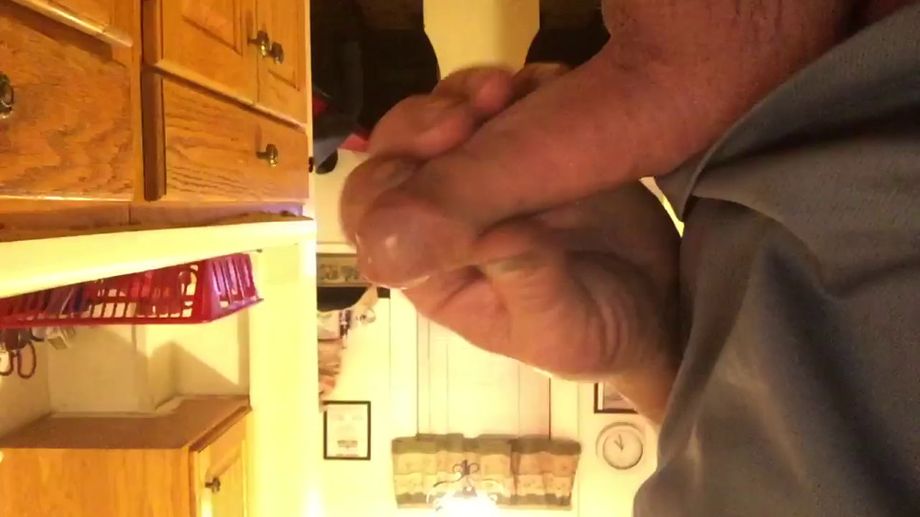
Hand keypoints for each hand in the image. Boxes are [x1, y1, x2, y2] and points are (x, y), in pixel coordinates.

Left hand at [341, 66, 679, 420]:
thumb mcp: (559, 325)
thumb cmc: (596, 335)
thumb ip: (523, 282)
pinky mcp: (531, 143)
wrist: (661, 305)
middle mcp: (451, 216)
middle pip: (400, 154)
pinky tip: (542, 82)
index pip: (377, 220)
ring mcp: (490, 175)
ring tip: (507, 89)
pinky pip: (507, 102)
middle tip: (475, 109)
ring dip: (465, 94)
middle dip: (423, 122)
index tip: (438, 159)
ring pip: (445, 118)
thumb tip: (486, 234)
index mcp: (436, 267)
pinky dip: (518, 83)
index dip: (389, 181)